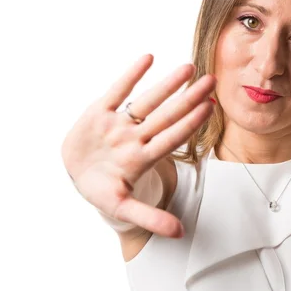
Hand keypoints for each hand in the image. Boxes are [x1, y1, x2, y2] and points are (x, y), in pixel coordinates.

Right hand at [61, 54, 215, 237]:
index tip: (210, 107)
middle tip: (211, 80)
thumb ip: (150, 218)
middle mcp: (135, 137)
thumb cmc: (104, 191)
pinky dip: (130, 75)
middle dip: (188, 98)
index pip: (171, 137)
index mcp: (141, 158)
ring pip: (146, 101)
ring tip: (189, 67)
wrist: (78, 175)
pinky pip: (116, 91)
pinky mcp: (99, 113)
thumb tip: (180, 233)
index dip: (190, 123)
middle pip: (166, 115)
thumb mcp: (123, 207)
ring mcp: (118, 124)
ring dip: (166, 84)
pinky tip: (148, 58)